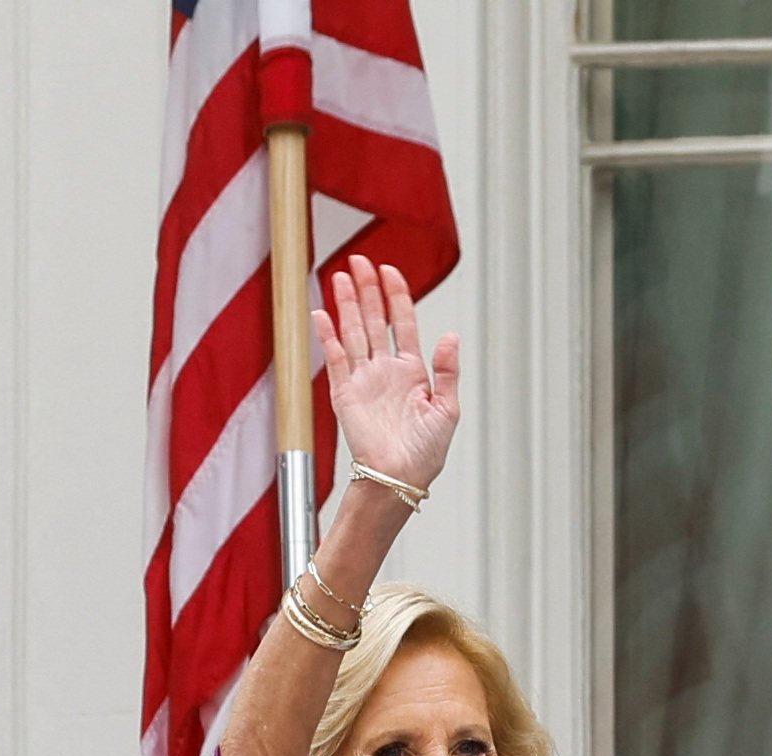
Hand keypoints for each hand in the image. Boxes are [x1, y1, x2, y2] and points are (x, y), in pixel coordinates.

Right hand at [314, 255, 459, 495]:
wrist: (400, 477)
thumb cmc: (426, 453)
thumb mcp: (447, 409)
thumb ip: (447, 371)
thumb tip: (450, 336)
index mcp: (413, 373)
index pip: (404, 325)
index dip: (398, 297)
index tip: (391, 271)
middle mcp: (386, 371)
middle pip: (375, 321)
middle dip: (368, 290)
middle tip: (360, 261)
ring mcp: (363, 379)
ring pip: (354, 332)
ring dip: (348, 304)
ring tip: (341, 276)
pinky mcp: (344, 392)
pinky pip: (334, 358)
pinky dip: (327, 336)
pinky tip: (321, 313)